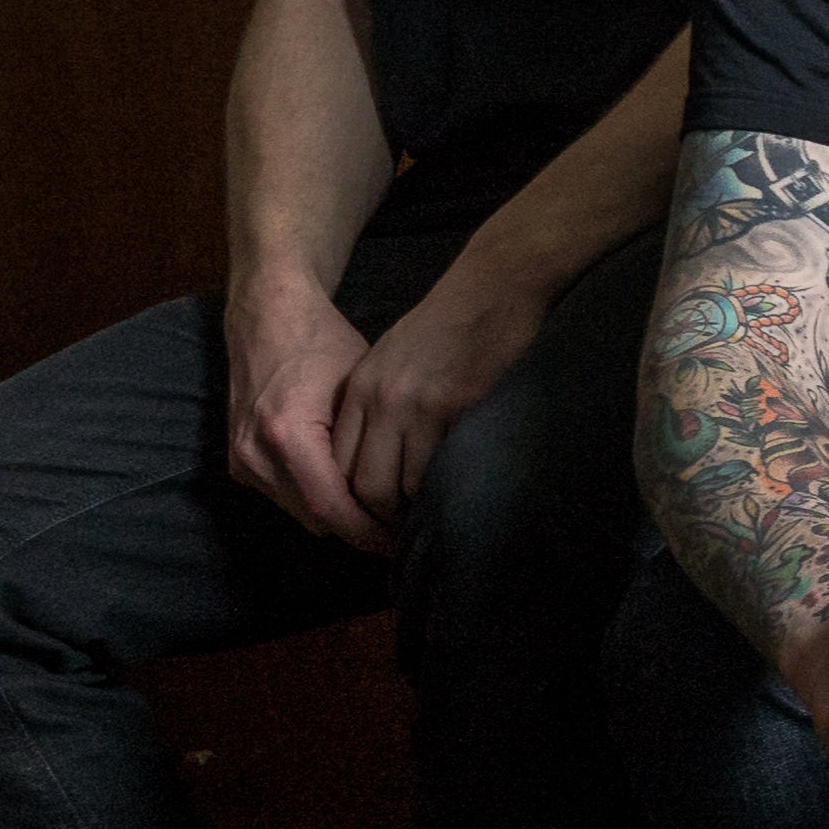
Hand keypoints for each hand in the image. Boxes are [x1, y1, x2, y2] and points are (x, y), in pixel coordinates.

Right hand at [224, 271, 383, 550]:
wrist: (266, 316)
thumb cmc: (321, 344)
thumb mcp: (361, 389)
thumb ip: (372, 444)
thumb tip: (407, 492)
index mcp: (286, 435)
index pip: (332, 508)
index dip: (371, 531)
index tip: (405, 541)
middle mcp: (255, 455)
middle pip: (316, 518)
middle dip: (361, 530)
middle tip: (405, 533)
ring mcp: (241, 460)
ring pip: (301, 513)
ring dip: (339, 518)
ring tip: (385, 516)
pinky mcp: (238, 461)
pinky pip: (284, 497)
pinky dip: (317, 501)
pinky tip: (352, 494)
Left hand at [327, 253, 547, 529]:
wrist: (490, 288)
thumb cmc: (449, 323)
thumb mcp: (392, 361)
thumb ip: (377, 405)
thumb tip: (380, 455)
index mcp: (361, 390)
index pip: (337, 464)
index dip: (351, 503)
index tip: (370, 523)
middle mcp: (379, 402)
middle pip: (361, 483)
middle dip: (376, 520)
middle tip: (396, 539)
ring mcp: (415, 407)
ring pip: (395, 485)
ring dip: (409, 512)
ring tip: (423, 526)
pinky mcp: (453, 408)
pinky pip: (435, 469)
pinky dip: (438, 492)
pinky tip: (449, 497)